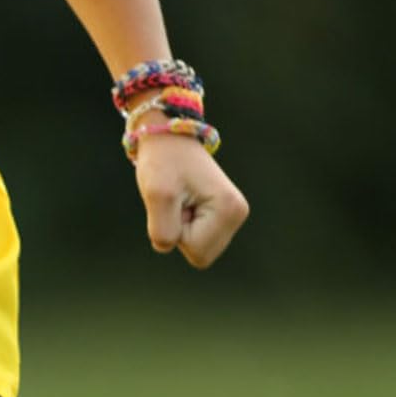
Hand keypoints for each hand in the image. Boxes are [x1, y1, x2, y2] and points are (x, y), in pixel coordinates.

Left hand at [134, 134, 249, 267]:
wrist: (168, 140)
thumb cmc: (163, 163)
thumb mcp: (157, 196)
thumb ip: (162, 231)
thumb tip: (168, 246)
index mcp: (230, 209)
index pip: (196, 251)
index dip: (176, 231)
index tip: (176, 201)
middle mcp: (238, 214)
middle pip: (199, 256)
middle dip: (180, 234)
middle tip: (177, 202)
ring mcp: (232, 215)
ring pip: (197, 250)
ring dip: (180, 230)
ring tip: (180, 201)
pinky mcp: (222, 215)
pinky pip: (195, 241)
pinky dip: (182, 226)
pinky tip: (184, 202)